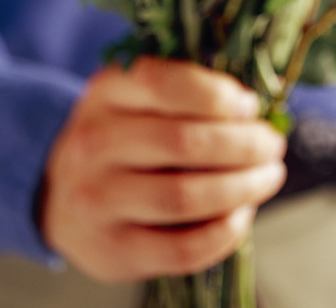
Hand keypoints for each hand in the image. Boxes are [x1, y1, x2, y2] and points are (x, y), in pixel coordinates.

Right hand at [39, 56, 286, 282]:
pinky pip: (182, 248)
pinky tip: (241, 214)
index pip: (164, 84)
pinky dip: (223, 233)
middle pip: (184, 143)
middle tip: (272, 144)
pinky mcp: (113, 251)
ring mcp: (98, 200)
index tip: (250, 105)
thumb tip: (252, 106)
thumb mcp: (136, 96)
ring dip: (242, 187)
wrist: (63, 197)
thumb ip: (185, 89)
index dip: (217, 94)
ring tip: (267, 176)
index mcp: (106, 93)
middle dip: (244, 144)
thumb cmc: (122, 137)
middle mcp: (93, 143)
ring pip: (185, 196)